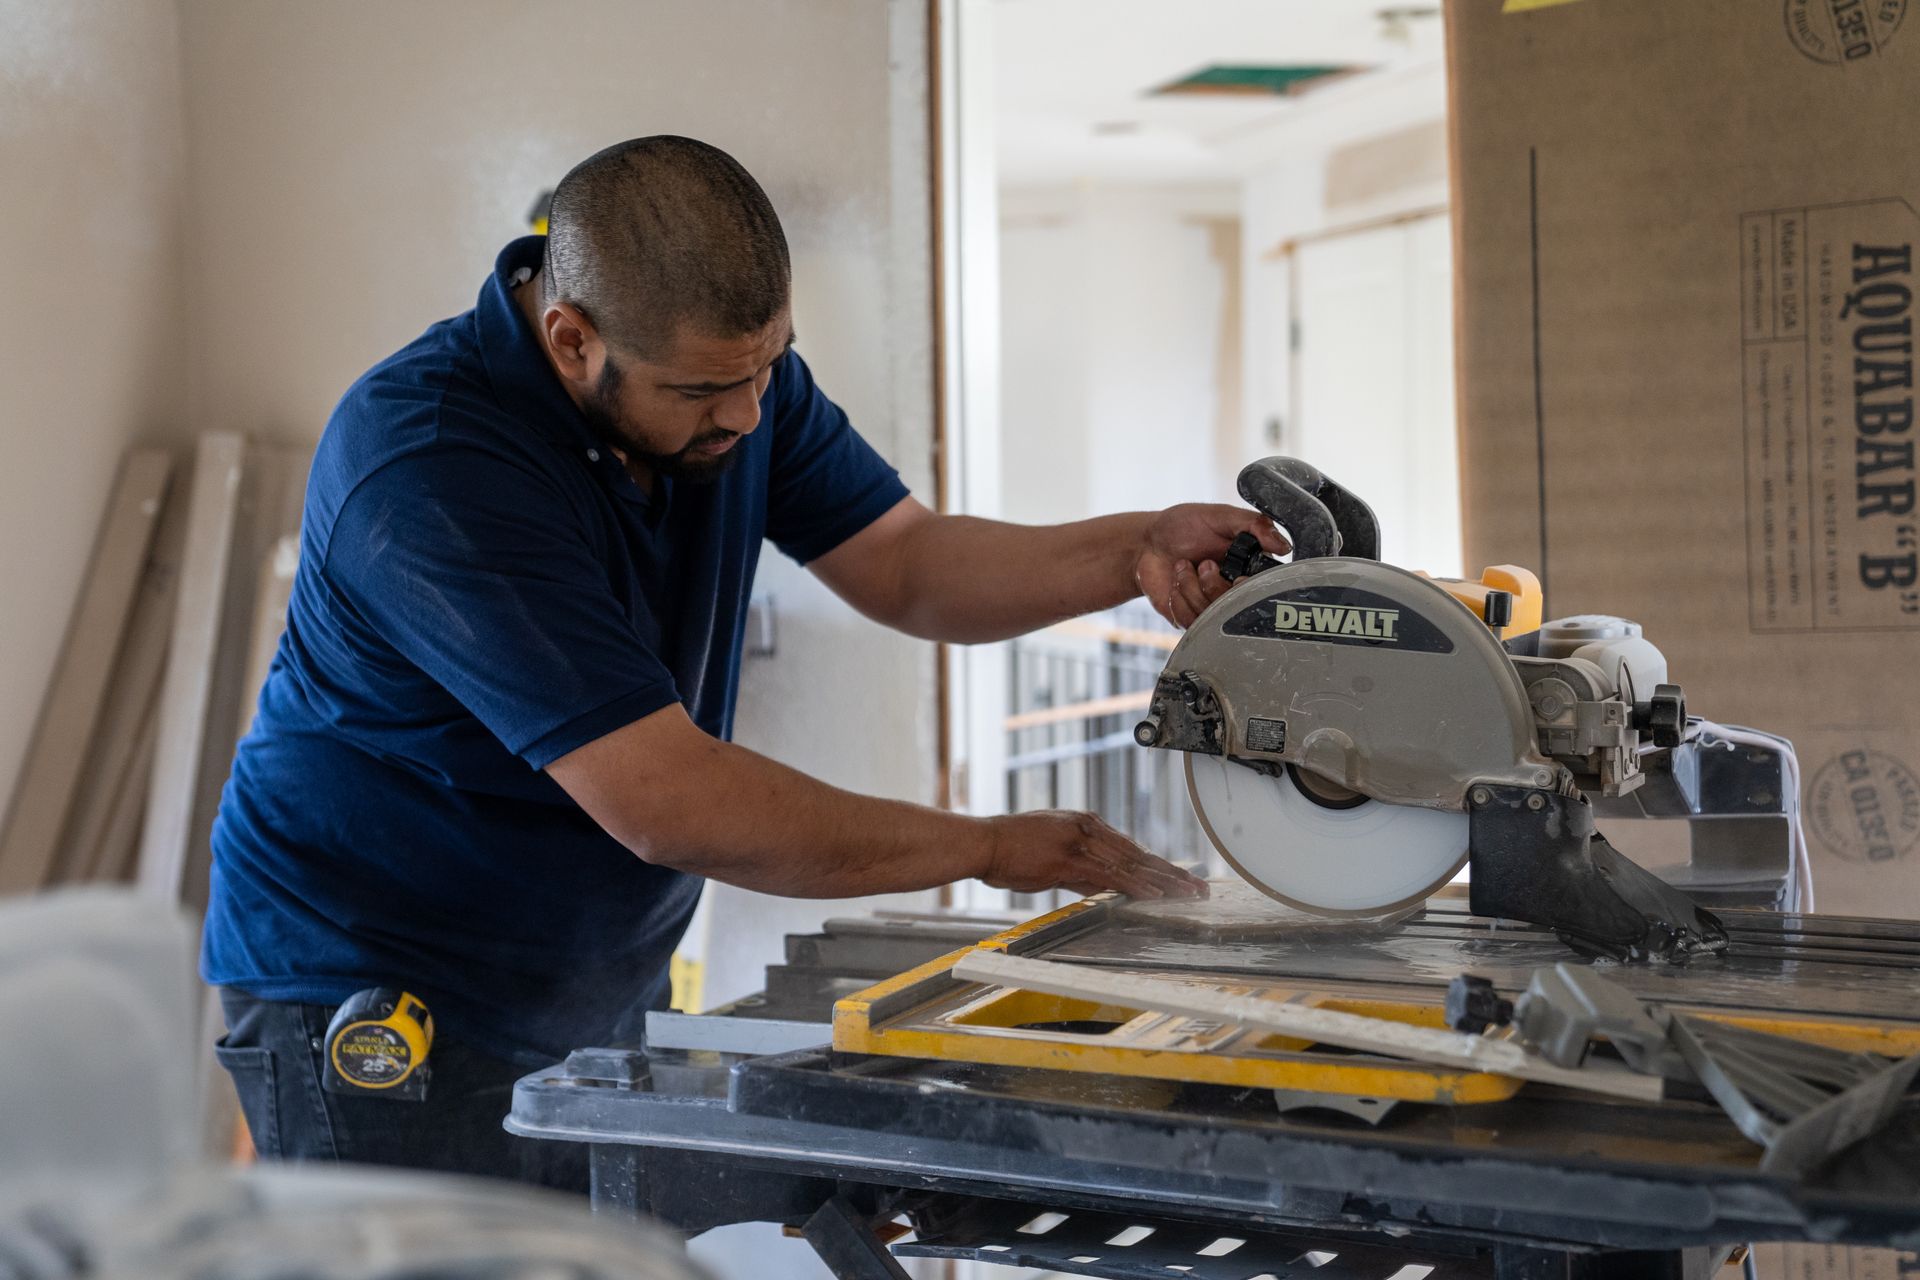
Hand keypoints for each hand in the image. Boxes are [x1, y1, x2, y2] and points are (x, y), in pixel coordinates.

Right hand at [979, 811, 1207, 899]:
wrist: (986, 842)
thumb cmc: (1011, 850)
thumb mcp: (1051, 856)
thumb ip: (1080, 870)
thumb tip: (1101, 887)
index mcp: (1085, 824)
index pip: (1130, 848)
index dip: (1157, 865)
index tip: (1178, 877)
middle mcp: (1089, 828)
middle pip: (1139, 855)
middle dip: (1172, 873)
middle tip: (1199, 886)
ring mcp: (1082, 842)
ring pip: (1132, 864)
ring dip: (1164, 881)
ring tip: (1188, 893)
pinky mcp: (1071, 859)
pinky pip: (1112, 876)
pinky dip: (1137, 886)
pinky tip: (1155, 896)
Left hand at [1134, 504, 1289, 627]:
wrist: (1148, 543)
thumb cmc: (1185, 526)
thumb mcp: (1221, 516)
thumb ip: (1254, 525)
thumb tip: (1283, 545)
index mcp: (1249, 568)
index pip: (1264, 590)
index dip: (1250, 587)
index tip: (1238, 575)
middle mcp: (1233, 592)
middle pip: (1237, 608)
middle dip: (1214, 585)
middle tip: (1204, 563)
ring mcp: (1211, 608)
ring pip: (1212, 616)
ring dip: (1191, 588)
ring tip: (1183, 567)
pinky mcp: (1190, 619)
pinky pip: (1190, 622)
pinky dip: (1179, 600)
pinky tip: (1174, 584)